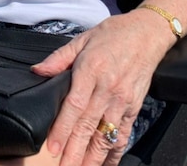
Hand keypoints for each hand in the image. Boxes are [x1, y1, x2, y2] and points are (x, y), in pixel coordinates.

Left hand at [31, 11, 171, 165]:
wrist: (149, 33)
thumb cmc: (114, 34)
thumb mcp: (83, 39)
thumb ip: (59, 58)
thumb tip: (37, 71)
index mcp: (91, 70)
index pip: (75, 106)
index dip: (62, 129)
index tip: (52, 148)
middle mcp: (108, 88)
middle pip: (89, 126)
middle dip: (75, 151)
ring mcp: (123, 100)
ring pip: (106, 135)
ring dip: (93, 157)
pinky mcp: (134, 107)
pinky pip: (123, 135)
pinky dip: (114, 153)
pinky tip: (105, 164)